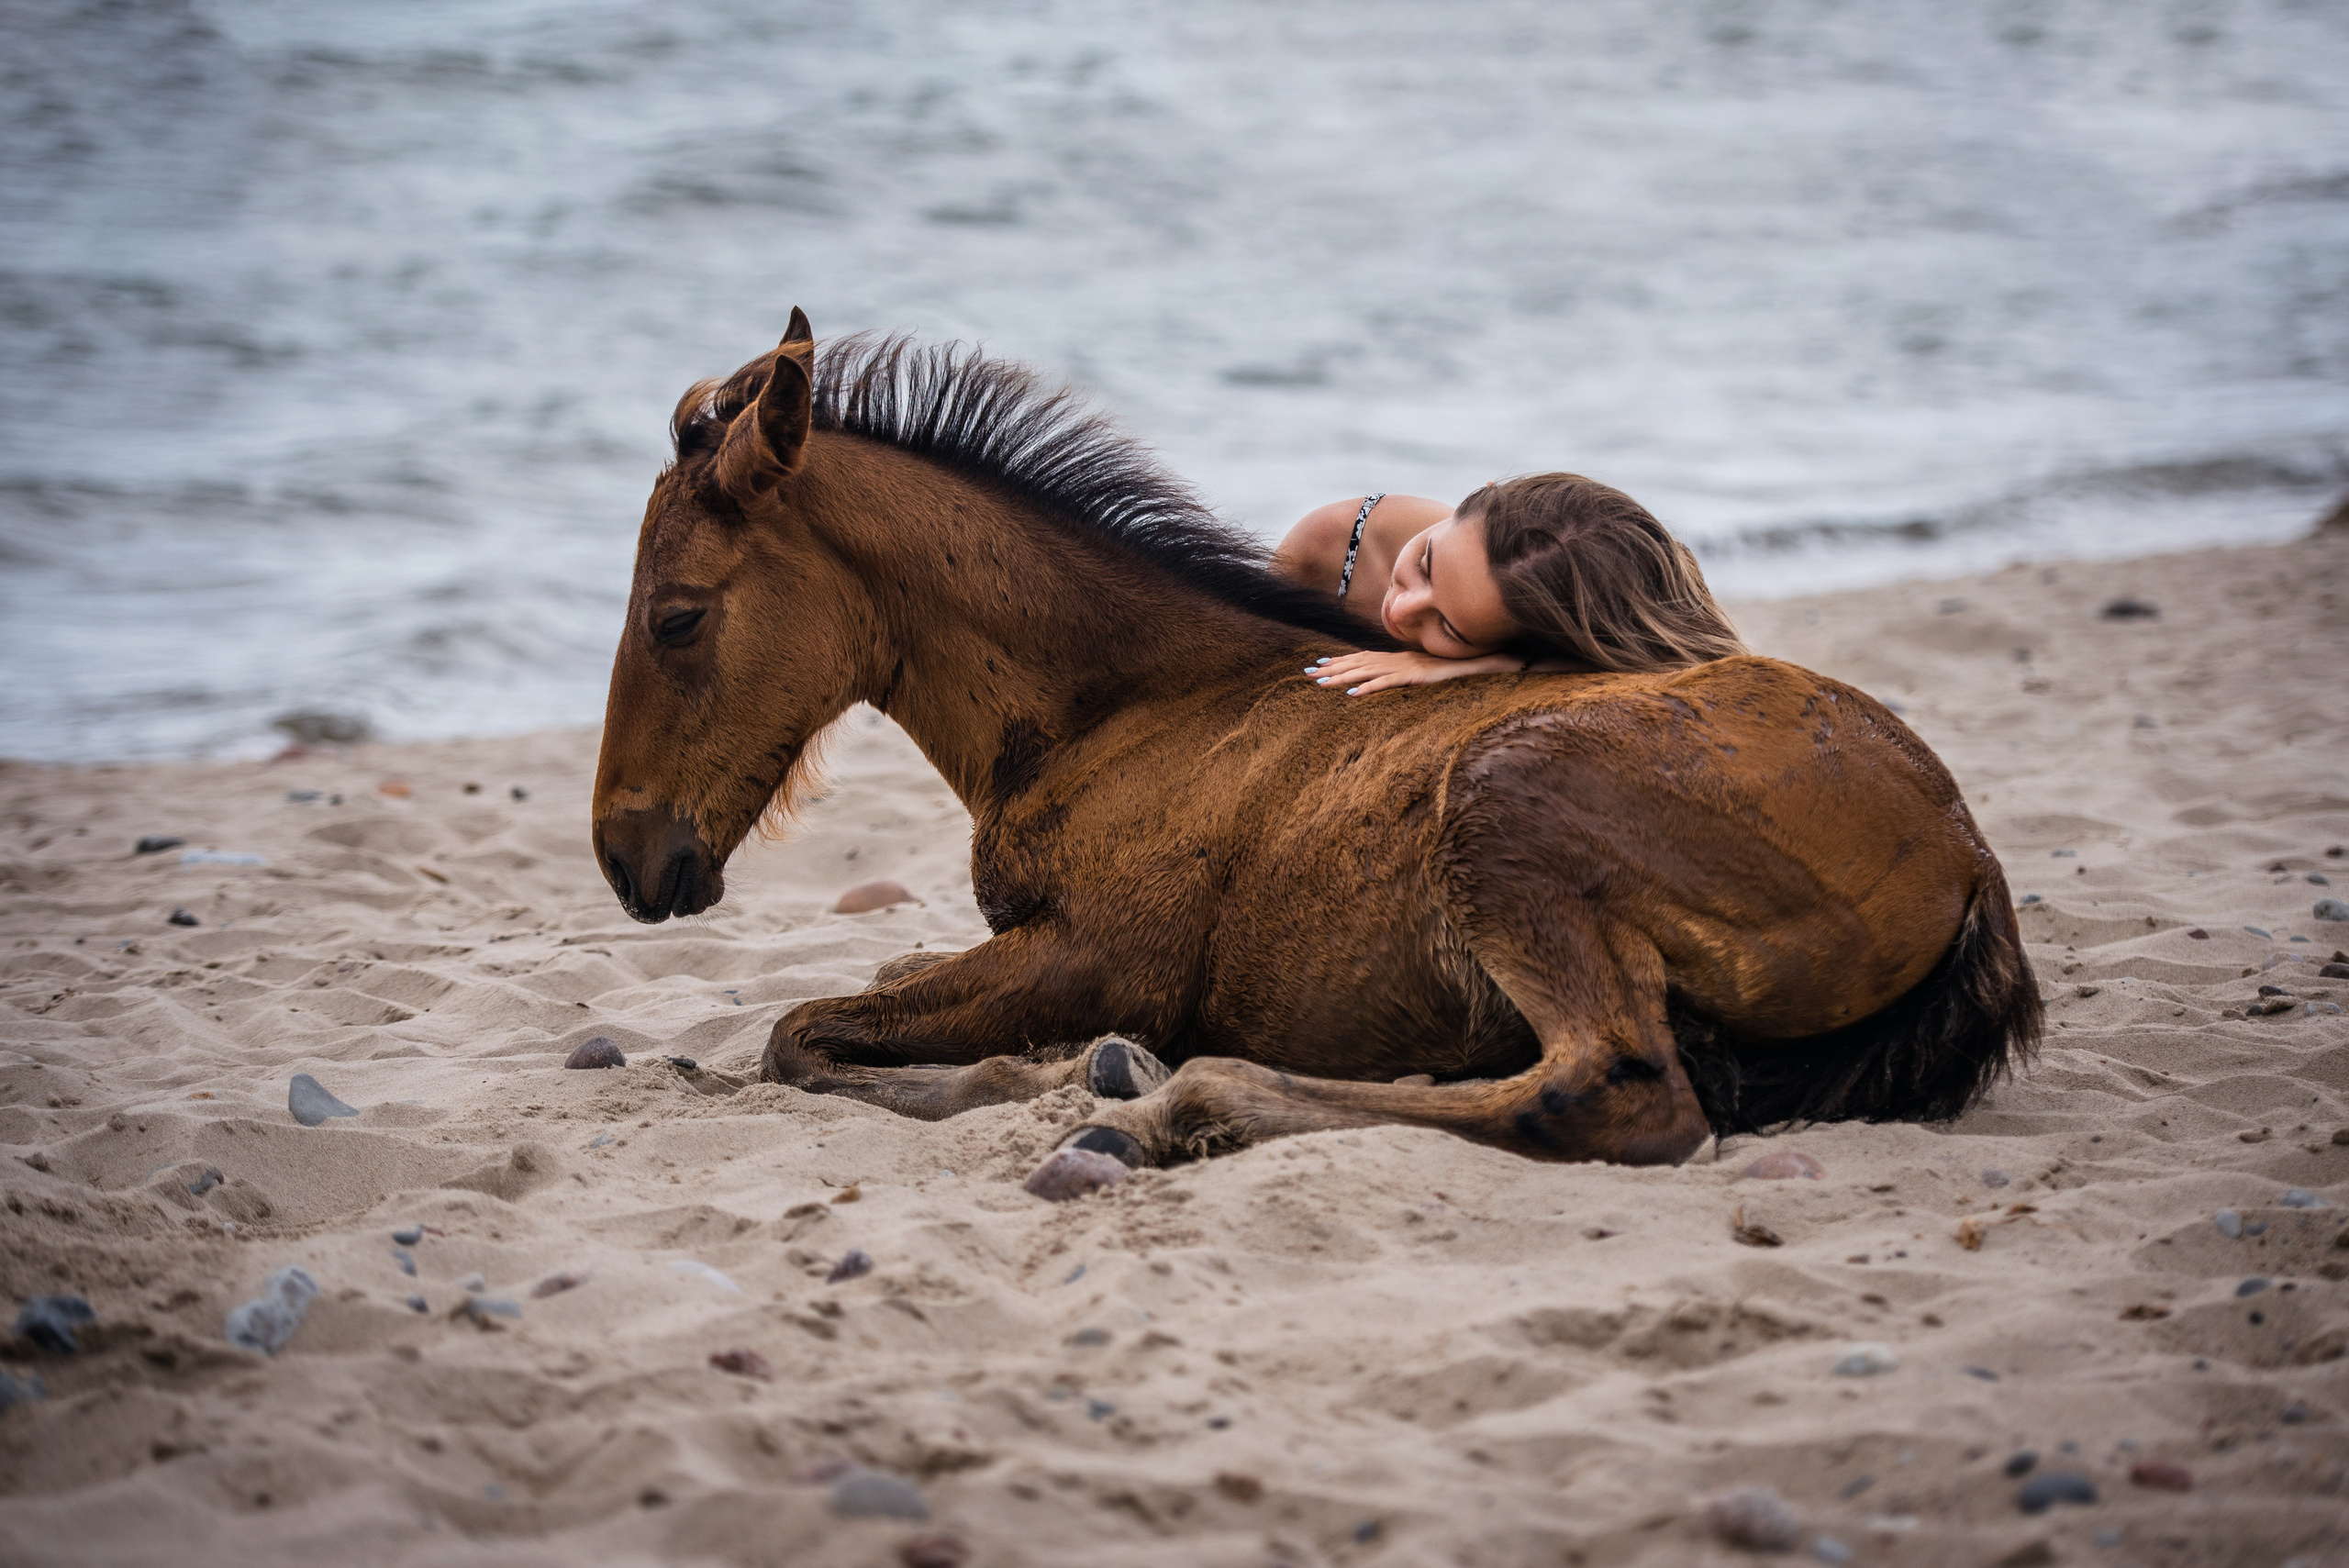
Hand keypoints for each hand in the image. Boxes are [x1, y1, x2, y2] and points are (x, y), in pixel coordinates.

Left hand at [1303, 649, 1523, 696]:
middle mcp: (1399, 659)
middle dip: (1333, 668)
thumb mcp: (1426, 673)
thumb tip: (1396, 680)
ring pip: (1369, 671)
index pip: (1364, 658)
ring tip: (1321, 684)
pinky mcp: (1417, 677)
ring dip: (1344, 677)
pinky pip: (1390, 682)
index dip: (1342, 661)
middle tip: (1307, 674)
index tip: (1320, 664)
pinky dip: (1371, 686)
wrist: (1481, 662)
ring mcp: (1407, 667)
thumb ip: (1410, 675)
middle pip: (1360, 663)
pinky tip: (1354, 694)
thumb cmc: (1455, 669)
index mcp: (1400, 659)